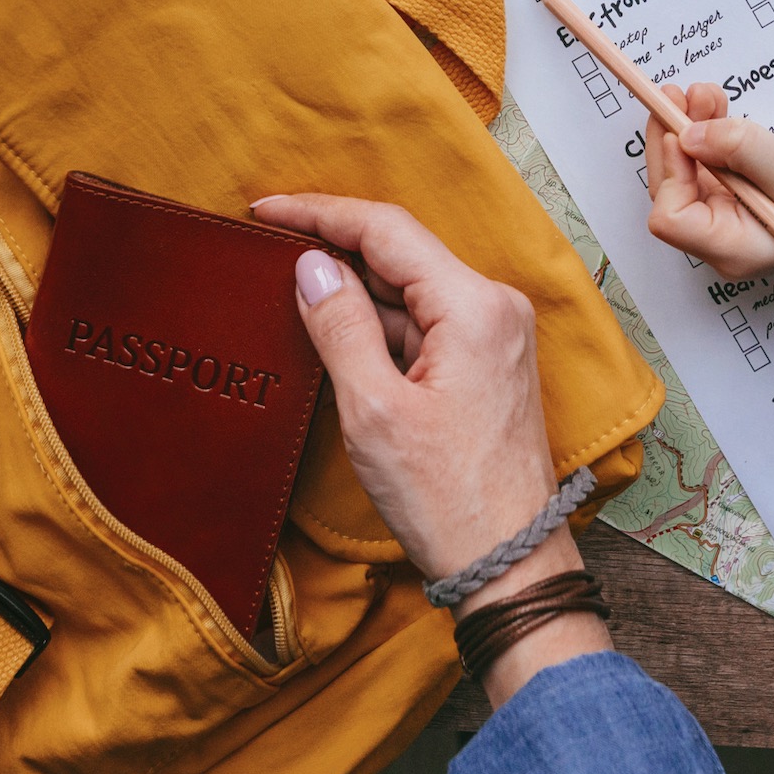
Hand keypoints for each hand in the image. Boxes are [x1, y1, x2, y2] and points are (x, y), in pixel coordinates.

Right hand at [251, 194, 611, 704]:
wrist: (508, 564)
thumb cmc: (448, 499)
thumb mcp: (375, 411)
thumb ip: (341, 327)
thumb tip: (311, 266)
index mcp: (475, 307)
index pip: (388, 229)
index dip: (320, 212)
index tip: (265, 209)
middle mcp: (494, 308)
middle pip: (401, 253)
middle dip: (333, 245)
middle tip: (266, 242)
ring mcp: (495, 336)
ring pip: (409, 290)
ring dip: (352, 288)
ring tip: (286, 286)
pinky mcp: (486, 365)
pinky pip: (424, 323)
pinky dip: (378, 323)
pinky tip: (332, 329)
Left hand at [643, 83, 773, 309]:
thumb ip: (740, 149)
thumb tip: (688, 133)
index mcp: (732, 248)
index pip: (670, 217)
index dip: (670, 171)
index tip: (682, 131)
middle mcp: (719, 237)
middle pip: (670, 187)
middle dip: (673, 138)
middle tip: (678, 94)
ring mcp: (724, 214)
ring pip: (686, 167)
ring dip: (689, 126)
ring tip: (703, 93)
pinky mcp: (734, 193)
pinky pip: (706, 160)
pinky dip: (706, 130)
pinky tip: (714, 106)